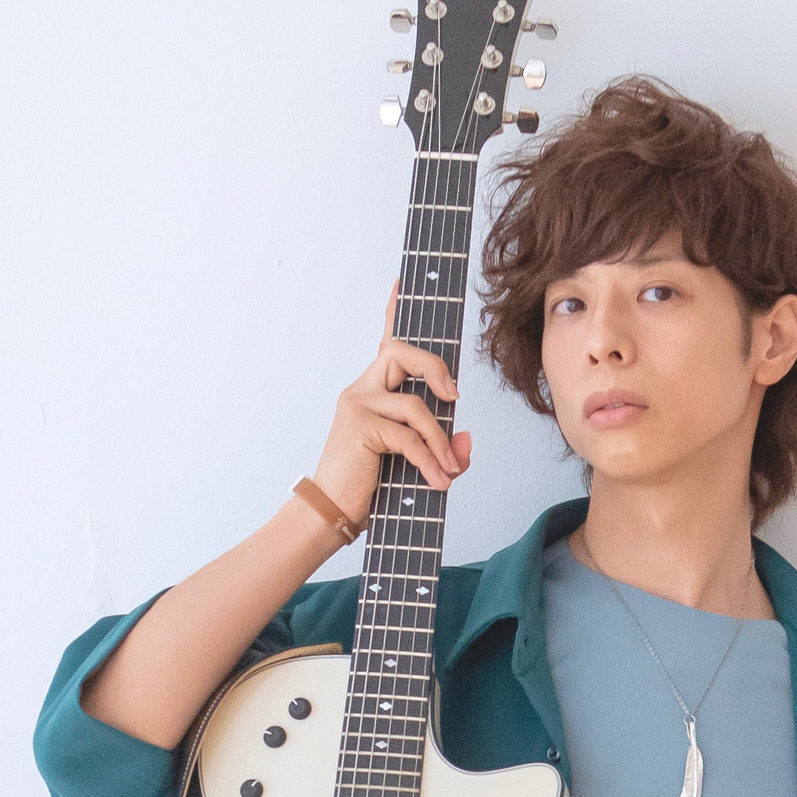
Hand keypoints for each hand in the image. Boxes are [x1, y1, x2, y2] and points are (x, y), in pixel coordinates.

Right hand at [312, 279, 472, 526]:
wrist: (331, 513)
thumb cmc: (368, 486)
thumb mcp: (414, 464)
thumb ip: (443, 449)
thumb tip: (465, 439)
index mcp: (370, 391)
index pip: (385, 343)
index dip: (393, 312)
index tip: (401, 283)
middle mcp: (361, 389)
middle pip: (403, 353)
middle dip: (437, 369)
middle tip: (454, 398)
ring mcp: (358, 405)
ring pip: (415, 405)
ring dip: (440, 441)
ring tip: (449, 470)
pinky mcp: (360, 426)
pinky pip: (409, 437)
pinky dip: (430, 461)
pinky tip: (438, 481)